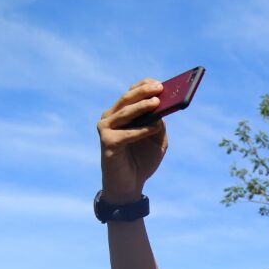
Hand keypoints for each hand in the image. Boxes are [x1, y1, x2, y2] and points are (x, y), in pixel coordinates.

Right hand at [97, 79, 168, 201]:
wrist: (130, 185)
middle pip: (127, 99)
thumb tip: (161, 112)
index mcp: (122, 113)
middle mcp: (111, 118)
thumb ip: (158, 125)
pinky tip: (154, 127)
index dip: (144, 86)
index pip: (131, 93)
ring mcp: (106, 129)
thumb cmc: (142, 160)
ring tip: (157, 102)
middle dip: (144, 92)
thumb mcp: (156, 140)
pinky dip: (141, 130)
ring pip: (125, 113)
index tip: (160, 83)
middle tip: (159, 87)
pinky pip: (127, 134)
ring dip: (142, 107)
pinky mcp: (107, 143)